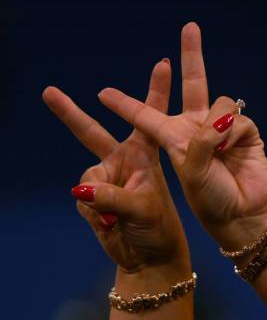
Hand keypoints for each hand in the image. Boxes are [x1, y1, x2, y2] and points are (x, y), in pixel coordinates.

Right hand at [43, 59, 189, 272]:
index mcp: (146, 155)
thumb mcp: (143, 210)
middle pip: (92, 133)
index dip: (155, 91)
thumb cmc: (160, 228)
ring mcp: (107, 179)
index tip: (163, 63)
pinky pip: (82, 199)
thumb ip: (112, 198)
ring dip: (101, 200)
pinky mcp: (93, 197)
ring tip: (121, 217)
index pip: (150, 118)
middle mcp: (124, 161)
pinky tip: (112, 224)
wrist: (150, 256)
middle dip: (70, 114)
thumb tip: (80, 190)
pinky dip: (94, 214)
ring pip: (87, 178)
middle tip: (49, 92)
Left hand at [96, 23, 266, 250]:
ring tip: (219, 151)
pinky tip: (233, 150)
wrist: (244, 215)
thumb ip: (197, 145)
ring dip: (216, 124)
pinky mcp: (246, 132)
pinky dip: (234, 131)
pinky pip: (238, 117)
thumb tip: (221, 120)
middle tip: (190, 26)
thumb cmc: (211, 201)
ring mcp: (222, 129)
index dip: (126, 104)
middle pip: (193, 84)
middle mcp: (197, 129)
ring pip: (218, 101)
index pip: (146, 116)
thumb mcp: (190, 175)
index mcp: (172, 141)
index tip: (102, 93)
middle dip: (192, 55)